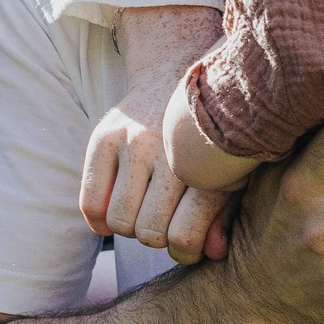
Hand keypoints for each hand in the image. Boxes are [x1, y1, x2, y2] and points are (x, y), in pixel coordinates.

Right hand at [84, 5, 232, 260]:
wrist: (183, 68)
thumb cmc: (214, 135)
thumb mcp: (232, 172)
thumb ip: (224, 216)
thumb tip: (213, 255)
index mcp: (207, 165)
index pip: (184, 237)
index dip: (185, 253)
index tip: (187, 245)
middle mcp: (167, 152)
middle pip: (149, 233)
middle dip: (157, 238)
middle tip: (165, 223)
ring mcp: (133, 142)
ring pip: (119, 221)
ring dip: (131, 226)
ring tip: (144, 210)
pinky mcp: (103, 136)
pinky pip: (90, 203)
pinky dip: (101, 219)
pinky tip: (117, 209)